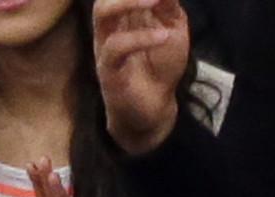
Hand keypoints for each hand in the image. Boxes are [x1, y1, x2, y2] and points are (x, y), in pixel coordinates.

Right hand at [90, 0, 192, 155]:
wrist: (156, 107)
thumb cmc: (161, 68)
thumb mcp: (173, 31)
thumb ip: (169, 7)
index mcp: (122, 15)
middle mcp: (109, 26)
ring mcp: (105, 46)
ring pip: (102, 13)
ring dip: (128, 2)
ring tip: (156, 0)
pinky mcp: (108, 68)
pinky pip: (115, 47)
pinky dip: (140, 38)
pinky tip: (164, 36)